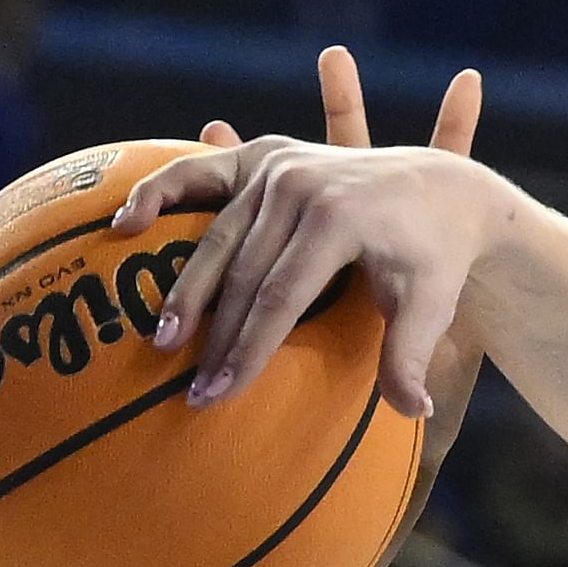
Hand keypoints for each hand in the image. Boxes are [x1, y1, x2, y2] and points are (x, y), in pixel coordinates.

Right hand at [114, 46, 500, 416]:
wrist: (444, 187)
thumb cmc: (437, 256)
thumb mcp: (431, 305)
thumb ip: (411, 356)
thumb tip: (413, 410)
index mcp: (339, 219)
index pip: (282, 298)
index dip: (250, 349)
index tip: (223, 394)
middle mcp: (300, 186)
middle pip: (244, 273)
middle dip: (216, 335)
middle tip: (192, 388)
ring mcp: (277, 167)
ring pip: (220, 237)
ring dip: (187, 289)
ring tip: (162, 339)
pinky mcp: (262, 156)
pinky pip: (198, 174)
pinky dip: (159, 193)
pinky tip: (123, 225)